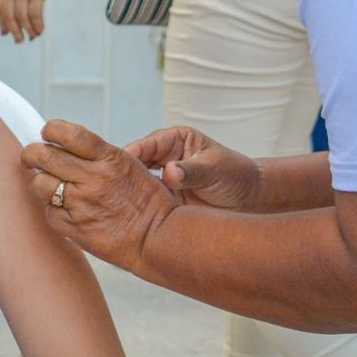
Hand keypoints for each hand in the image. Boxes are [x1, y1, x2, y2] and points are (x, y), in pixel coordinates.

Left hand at [0, 0, 65, 42]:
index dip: (1, 21)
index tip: (5, 30)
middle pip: (8, 15)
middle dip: (13, 30)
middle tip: (17, 39)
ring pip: (22, 18)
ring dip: (26, 30)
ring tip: (31, 37)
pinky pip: (35, 14)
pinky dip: (37, 25)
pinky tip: (40, 31)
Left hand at [21, 119, 178, 271]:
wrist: (158, 238)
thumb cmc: (148, 202)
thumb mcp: (130, 166)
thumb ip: (99, 156)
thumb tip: (65, 146)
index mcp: (109, 159)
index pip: (69, 134)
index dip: (51, 130)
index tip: (47, 133)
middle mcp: (93, 179)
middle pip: (44, 157)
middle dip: (31, 154)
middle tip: (30, 157)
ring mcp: (82, 204)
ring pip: (40, 184)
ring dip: (40, 182)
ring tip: (47, 184)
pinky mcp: (74, 227)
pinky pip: (49, 212)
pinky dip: (52, 208)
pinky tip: (64, 208)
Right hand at [123, 125, 263, 211]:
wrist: (250, 200)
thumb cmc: (236, 176)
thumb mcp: (215, 170)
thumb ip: (192, 171)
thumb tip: (169, 172)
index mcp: (175, 140)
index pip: (146, 145)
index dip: (130, 154)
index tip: (118, 165)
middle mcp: (163, 157)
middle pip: (134, 163)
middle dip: (121, 174)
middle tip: (107, 186)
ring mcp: (160, 179)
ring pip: (134, 183)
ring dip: (126, 192)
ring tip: (113, 203)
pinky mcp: (161, 199)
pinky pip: (143, 201)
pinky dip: (135, 207)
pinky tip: (126, 216)